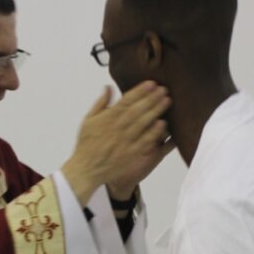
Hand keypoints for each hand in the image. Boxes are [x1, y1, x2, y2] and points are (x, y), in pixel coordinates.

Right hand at [62, 81, 173, 205]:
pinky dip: (154, 132)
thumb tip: (108, 87)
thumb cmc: (86, 144)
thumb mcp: (88, 120)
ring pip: (143, 123)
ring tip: (167, 101)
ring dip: (156, 111)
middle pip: (137, 110)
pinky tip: (163, 124)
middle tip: (164, 90)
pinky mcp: (130, 154)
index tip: (151, 83)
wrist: (86, 169)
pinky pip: (145, 141)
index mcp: (107, 118)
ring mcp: (125, 141)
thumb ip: (100, 103)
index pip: (126, 100)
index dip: (140, 91)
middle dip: (151, 98)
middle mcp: (117, 128)